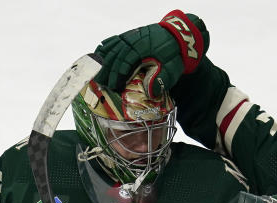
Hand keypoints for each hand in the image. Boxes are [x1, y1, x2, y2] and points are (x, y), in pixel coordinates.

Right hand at [94, 10, 208, 98]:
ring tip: (98, 72)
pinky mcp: (131, 35)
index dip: (118, 74)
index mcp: (143, 48)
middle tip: (102, 84)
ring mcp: (132, 36)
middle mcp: (134, 40)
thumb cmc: (174, 55)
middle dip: (108, 70)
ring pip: (113, 46)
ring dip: (104, 60)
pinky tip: (99, 52)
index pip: (125, 61)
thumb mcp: (171, 69)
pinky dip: (106, 45)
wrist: (178, 36)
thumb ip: (160, 80)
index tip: (114, 86)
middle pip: (116, 54)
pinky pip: (115, 39)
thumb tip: (150, 93)